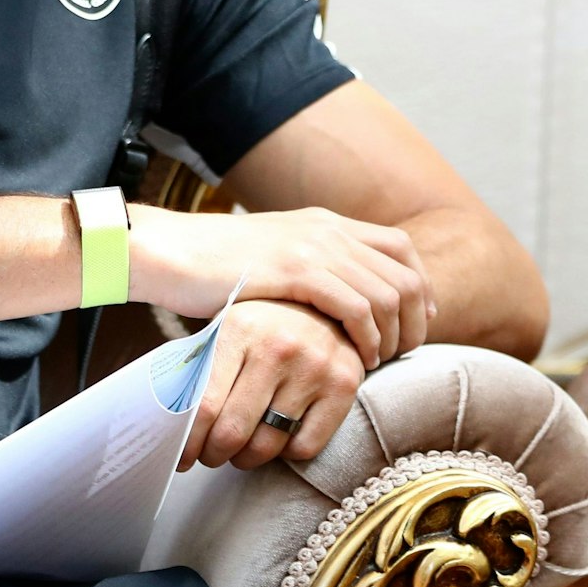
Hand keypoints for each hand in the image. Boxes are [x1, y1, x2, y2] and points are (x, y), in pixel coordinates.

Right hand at [130, 205, 432, 369]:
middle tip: (400, 355)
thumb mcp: (271, 257)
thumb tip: (331, 300)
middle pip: (406, 273)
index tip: (413, 324)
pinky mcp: (296, 270)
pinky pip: (357, 307)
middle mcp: (328, 229)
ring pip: (390, 294)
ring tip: (376, 363)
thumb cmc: (210, 266)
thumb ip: (306, 267)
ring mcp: (314, 246)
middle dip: (414, 321)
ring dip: (393, 336)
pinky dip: (367, 338)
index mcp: (324, 223)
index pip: (401, 248)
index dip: (419, 288)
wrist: (168, 252)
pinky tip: (356, 359)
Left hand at [178, 299, 364, 469]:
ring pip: (268, 445)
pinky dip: (285, 454)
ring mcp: (314, 367)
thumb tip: (172, 420)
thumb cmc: (262, 323)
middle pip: (233, 431)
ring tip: (238, 453)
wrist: (325, 304)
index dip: (189, 442)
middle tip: (209, 457)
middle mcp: (278, 346)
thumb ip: (202, 367)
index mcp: (239, 328)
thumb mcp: (228, 328)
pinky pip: (305, 447)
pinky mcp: (343, 386)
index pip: (205, 405)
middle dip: (214, 455)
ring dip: (245, 459)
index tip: (181, 457)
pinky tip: (276, 439)